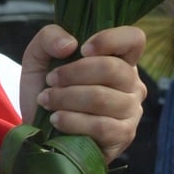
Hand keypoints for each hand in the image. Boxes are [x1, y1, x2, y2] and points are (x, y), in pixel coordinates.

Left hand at [20, 24, 146, 163]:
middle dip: (73, 74)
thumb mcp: (39, 57)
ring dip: (66, 98)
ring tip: (47, 101)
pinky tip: (56, 120)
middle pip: (111, 68)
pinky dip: (72, 121)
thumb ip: (49, 37)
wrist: (39, 132)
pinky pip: (100, 125)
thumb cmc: (47, 91)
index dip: (109, 39)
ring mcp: (131, 111)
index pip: (134, 39)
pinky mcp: (123, 135)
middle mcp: (132, 83)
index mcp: (120, 59)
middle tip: (50, 81)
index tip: (81, 49)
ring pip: (101, 98)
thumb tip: (70, 44)